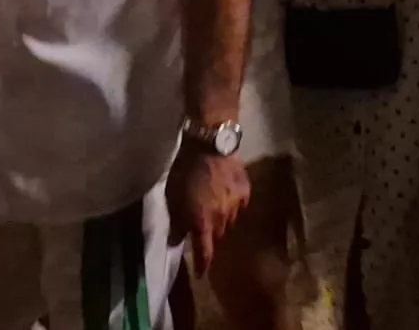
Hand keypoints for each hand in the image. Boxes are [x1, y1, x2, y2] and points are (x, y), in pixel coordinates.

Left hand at [166, 144, 249, 275]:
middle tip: (202, 225)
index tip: (201, 273)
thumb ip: (177, 220)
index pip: (205, 252)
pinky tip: (226, 194)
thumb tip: (178, 238)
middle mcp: (222, 219)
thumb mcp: (173, 196)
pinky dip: (232, 205)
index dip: (203, 265)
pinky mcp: (246, 192)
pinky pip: (239, 206)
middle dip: (209, 235)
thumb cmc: (185, 170)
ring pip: (229, 222)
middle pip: (217, 236)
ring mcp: (236, 206)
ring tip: (214, 207)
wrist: (209, 144)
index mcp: (202, 222)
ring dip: (221, 219)